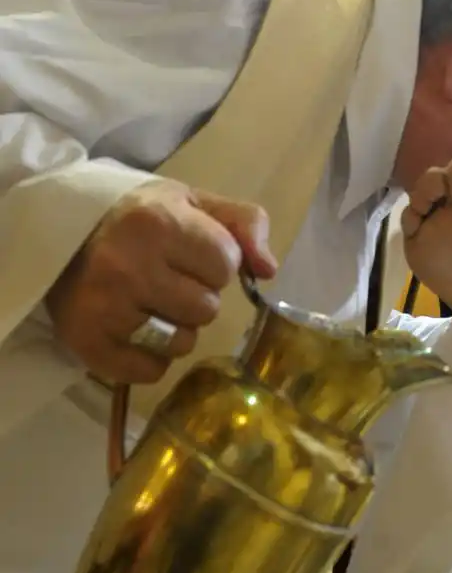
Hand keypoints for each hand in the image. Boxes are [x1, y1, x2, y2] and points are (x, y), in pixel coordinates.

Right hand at [47, 181, 276, 384]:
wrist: (61, 232)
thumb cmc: (138, 216)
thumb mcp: (191, 202)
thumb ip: (242, 223)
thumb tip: (269, 269)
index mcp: (159, 223)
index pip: (226, 264)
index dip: (217, 261)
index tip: (193, 253)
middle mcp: (130, 267)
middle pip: (206, 308)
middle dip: (197, 295)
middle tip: (168, 279)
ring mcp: (106, 309)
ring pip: (181, 342)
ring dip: (177, 329)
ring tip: (152, 304)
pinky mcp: (88, 343)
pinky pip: (149, 371)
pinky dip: (149, 358)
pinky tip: (135, 329)